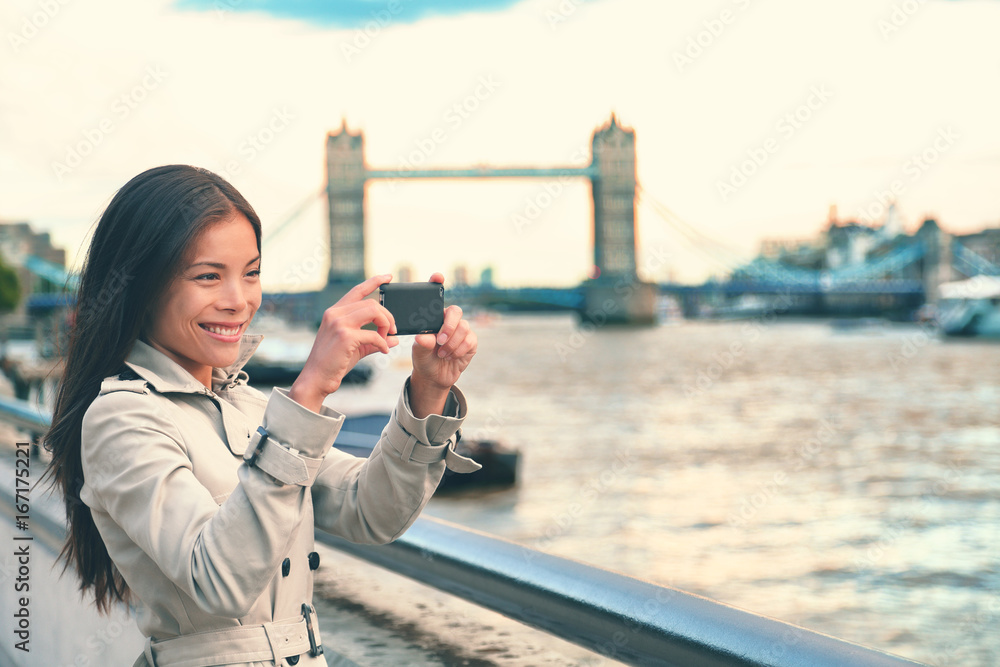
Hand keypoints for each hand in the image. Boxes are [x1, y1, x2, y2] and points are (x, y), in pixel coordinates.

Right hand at [290, 275, 397, 411]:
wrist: (317, 379)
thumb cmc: (334, 363)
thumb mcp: (356, 348)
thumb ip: (374, 340)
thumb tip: (394, 339)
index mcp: (335, 312)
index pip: (357, 290)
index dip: (374, 281)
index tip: (388, 276)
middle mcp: (335, 314)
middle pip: (372, 303)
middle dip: (388, 316)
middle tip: (393, 331)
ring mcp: (339, 323)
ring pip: (374, 311)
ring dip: (386, 325)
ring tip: (387, 338)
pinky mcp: (344, 336)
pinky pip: (373, 334)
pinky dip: (383, 343)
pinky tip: (384, 351)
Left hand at [408, 273, 476, 417]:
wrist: (434, 376)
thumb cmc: (424, 358)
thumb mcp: (418, 352)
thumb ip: (422, 343)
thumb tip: (424, 337)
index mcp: (434, 316)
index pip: (437, 295)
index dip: (438, 282)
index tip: (438, 277)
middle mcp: (449, 320)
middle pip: (456, 311)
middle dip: (449, 325)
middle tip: (439, 340)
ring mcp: (461, 330)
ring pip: (463, 328)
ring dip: (451, 343)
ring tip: (441, 354)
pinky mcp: (471, 342)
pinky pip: (469, 340)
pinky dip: (459, 350)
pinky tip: (450, 356)